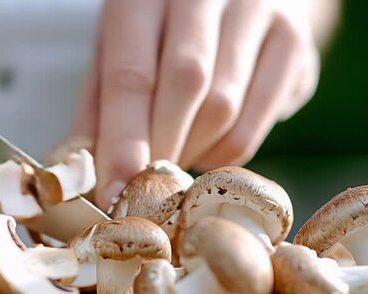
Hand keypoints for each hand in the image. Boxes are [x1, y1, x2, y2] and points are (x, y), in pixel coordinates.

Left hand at [72, 0, 325, 209]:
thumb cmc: (158, 33)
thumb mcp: (116, 52)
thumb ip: (99, 106)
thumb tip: (86, 171)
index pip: (131, 74)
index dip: (122, 140)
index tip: (114, 191)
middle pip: (184, 84)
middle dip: (160, 147)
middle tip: (144, 186)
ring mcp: (255, 11)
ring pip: (222, 107)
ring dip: (191, 151)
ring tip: (172, 157)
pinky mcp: (292, 42)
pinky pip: (254, 122)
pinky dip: (224, 153)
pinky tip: (206, 149)